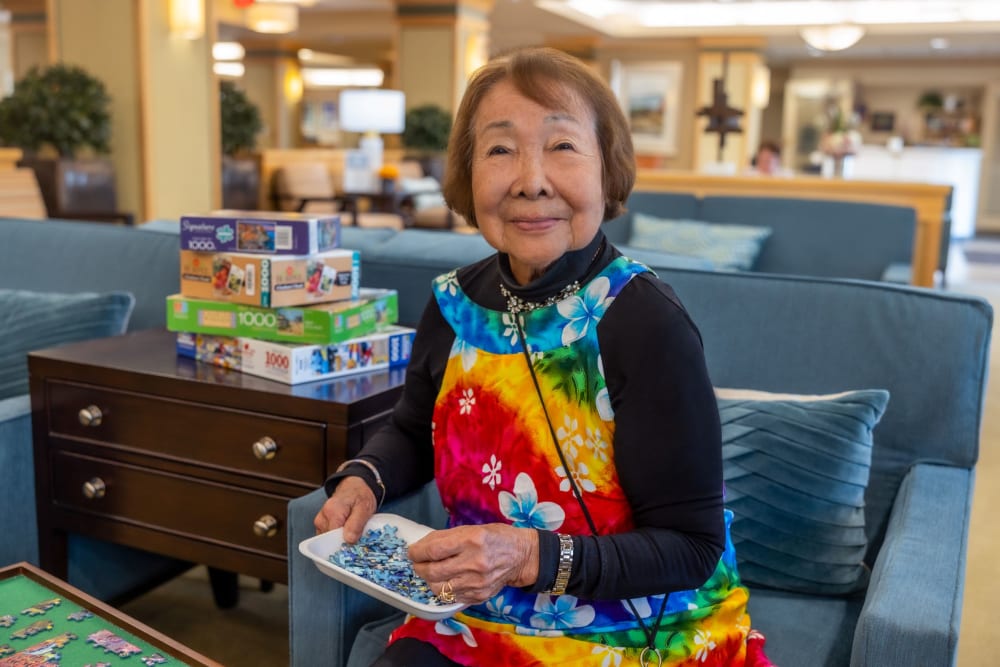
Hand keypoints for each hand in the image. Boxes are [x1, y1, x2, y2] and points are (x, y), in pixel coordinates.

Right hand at [313, 476, 376, 542]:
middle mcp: (322, 517)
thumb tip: (349, 540)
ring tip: (351, 530)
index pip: (334, 538)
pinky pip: (327, 538)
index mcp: (332, 511)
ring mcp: (320, 522)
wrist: (354, 488)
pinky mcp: (321, 525)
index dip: (345, 543)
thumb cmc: (360, 496)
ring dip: (340, 539)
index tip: (355, 543)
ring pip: (328, 541)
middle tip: (356, 536)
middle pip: (330, 541)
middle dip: (343, 542)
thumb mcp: (364, 508)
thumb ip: (356, 524)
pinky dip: (336, 538)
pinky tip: (345, 531)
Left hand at [409, 524, 538, 604]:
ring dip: (428, 580)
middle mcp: (474, 563)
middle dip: (418, 567)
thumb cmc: (496, 537)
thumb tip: (422, 546)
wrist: (522, 557)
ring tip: (430, 572)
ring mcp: (477, 583)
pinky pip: (451, 597)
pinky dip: (443, 588)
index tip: (411, 551)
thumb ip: (446, 538)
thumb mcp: (472, 529)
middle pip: (432, 571)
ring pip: (438, 588)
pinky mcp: (479, 596)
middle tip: (417, 563)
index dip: (417, 552)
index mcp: (472, 540)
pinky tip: (446, 580)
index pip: (434, 550)